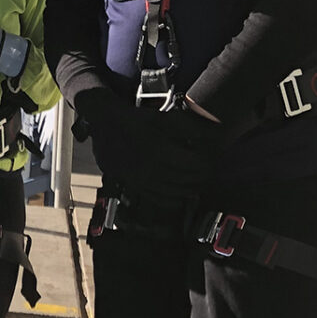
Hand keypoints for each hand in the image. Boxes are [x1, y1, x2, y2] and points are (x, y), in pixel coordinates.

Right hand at [76, 90, 221, 196]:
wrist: (105, 125)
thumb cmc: (135, 120)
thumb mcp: (163, 118)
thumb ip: (188, 127)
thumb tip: (211, 135)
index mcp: (160, 151)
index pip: (196, 165)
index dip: (208, 162)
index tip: (210, 157)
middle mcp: (151, 169)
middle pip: (189, 180)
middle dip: (202, 174)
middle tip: (206, 167)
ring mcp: (142, 180)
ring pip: (178, 193)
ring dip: (192, 187)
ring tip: (196, 179)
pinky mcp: (134, 186)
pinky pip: (161, 199)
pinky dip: (175, 198)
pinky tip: (180, 191)